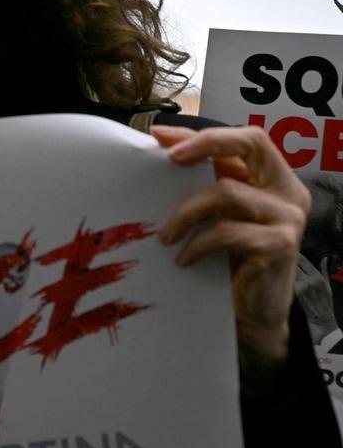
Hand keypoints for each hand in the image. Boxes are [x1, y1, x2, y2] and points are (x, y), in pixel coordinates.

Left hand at [152, 125, 309, 381]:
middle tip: (168, 160)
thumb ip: (205, 181)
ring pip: (226, 191)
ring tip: (165, 236)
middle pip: (251, 144)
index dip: (204, 134)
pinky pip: (225, 232)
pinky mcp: (279, 245)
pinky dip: (196, 244)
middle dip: (205, 144)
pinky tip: (183, 259)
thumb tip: (159, 140)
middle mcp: (288, 192)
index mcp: (275, 178)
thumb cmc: (231, 260)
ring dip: (185, 212)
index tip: (160, 137)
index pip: (247, 138)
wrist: (254, 313)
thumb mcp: (220, 215)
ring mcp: (288, 217)